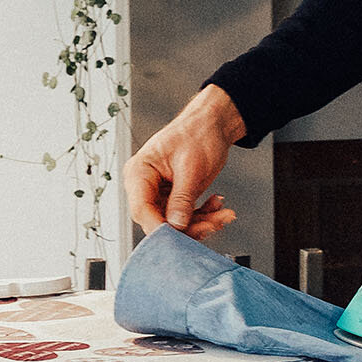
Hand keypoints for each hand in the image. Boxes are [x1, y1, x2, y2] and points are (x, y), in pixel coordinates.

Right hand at [126, 84, 245, 239]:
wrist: (212, 124)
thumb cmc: (197, 134)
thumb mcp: (191, 168)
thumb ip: (182, 198)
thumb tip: (176, 225)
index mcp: (139, 172)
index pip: (141, 209)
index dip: (160, 227)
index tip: (180, 238)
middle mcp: (145, 185)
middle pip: (159, 220)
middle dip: (188, 226)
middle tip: (213, 224)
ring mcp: (159, 193)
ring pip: (175, 222)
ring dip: (201, 222)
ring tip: (222, 214)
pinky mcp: (173, 197)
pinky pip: (185, 216)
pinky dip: (204, 215)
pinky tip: (217, 205)